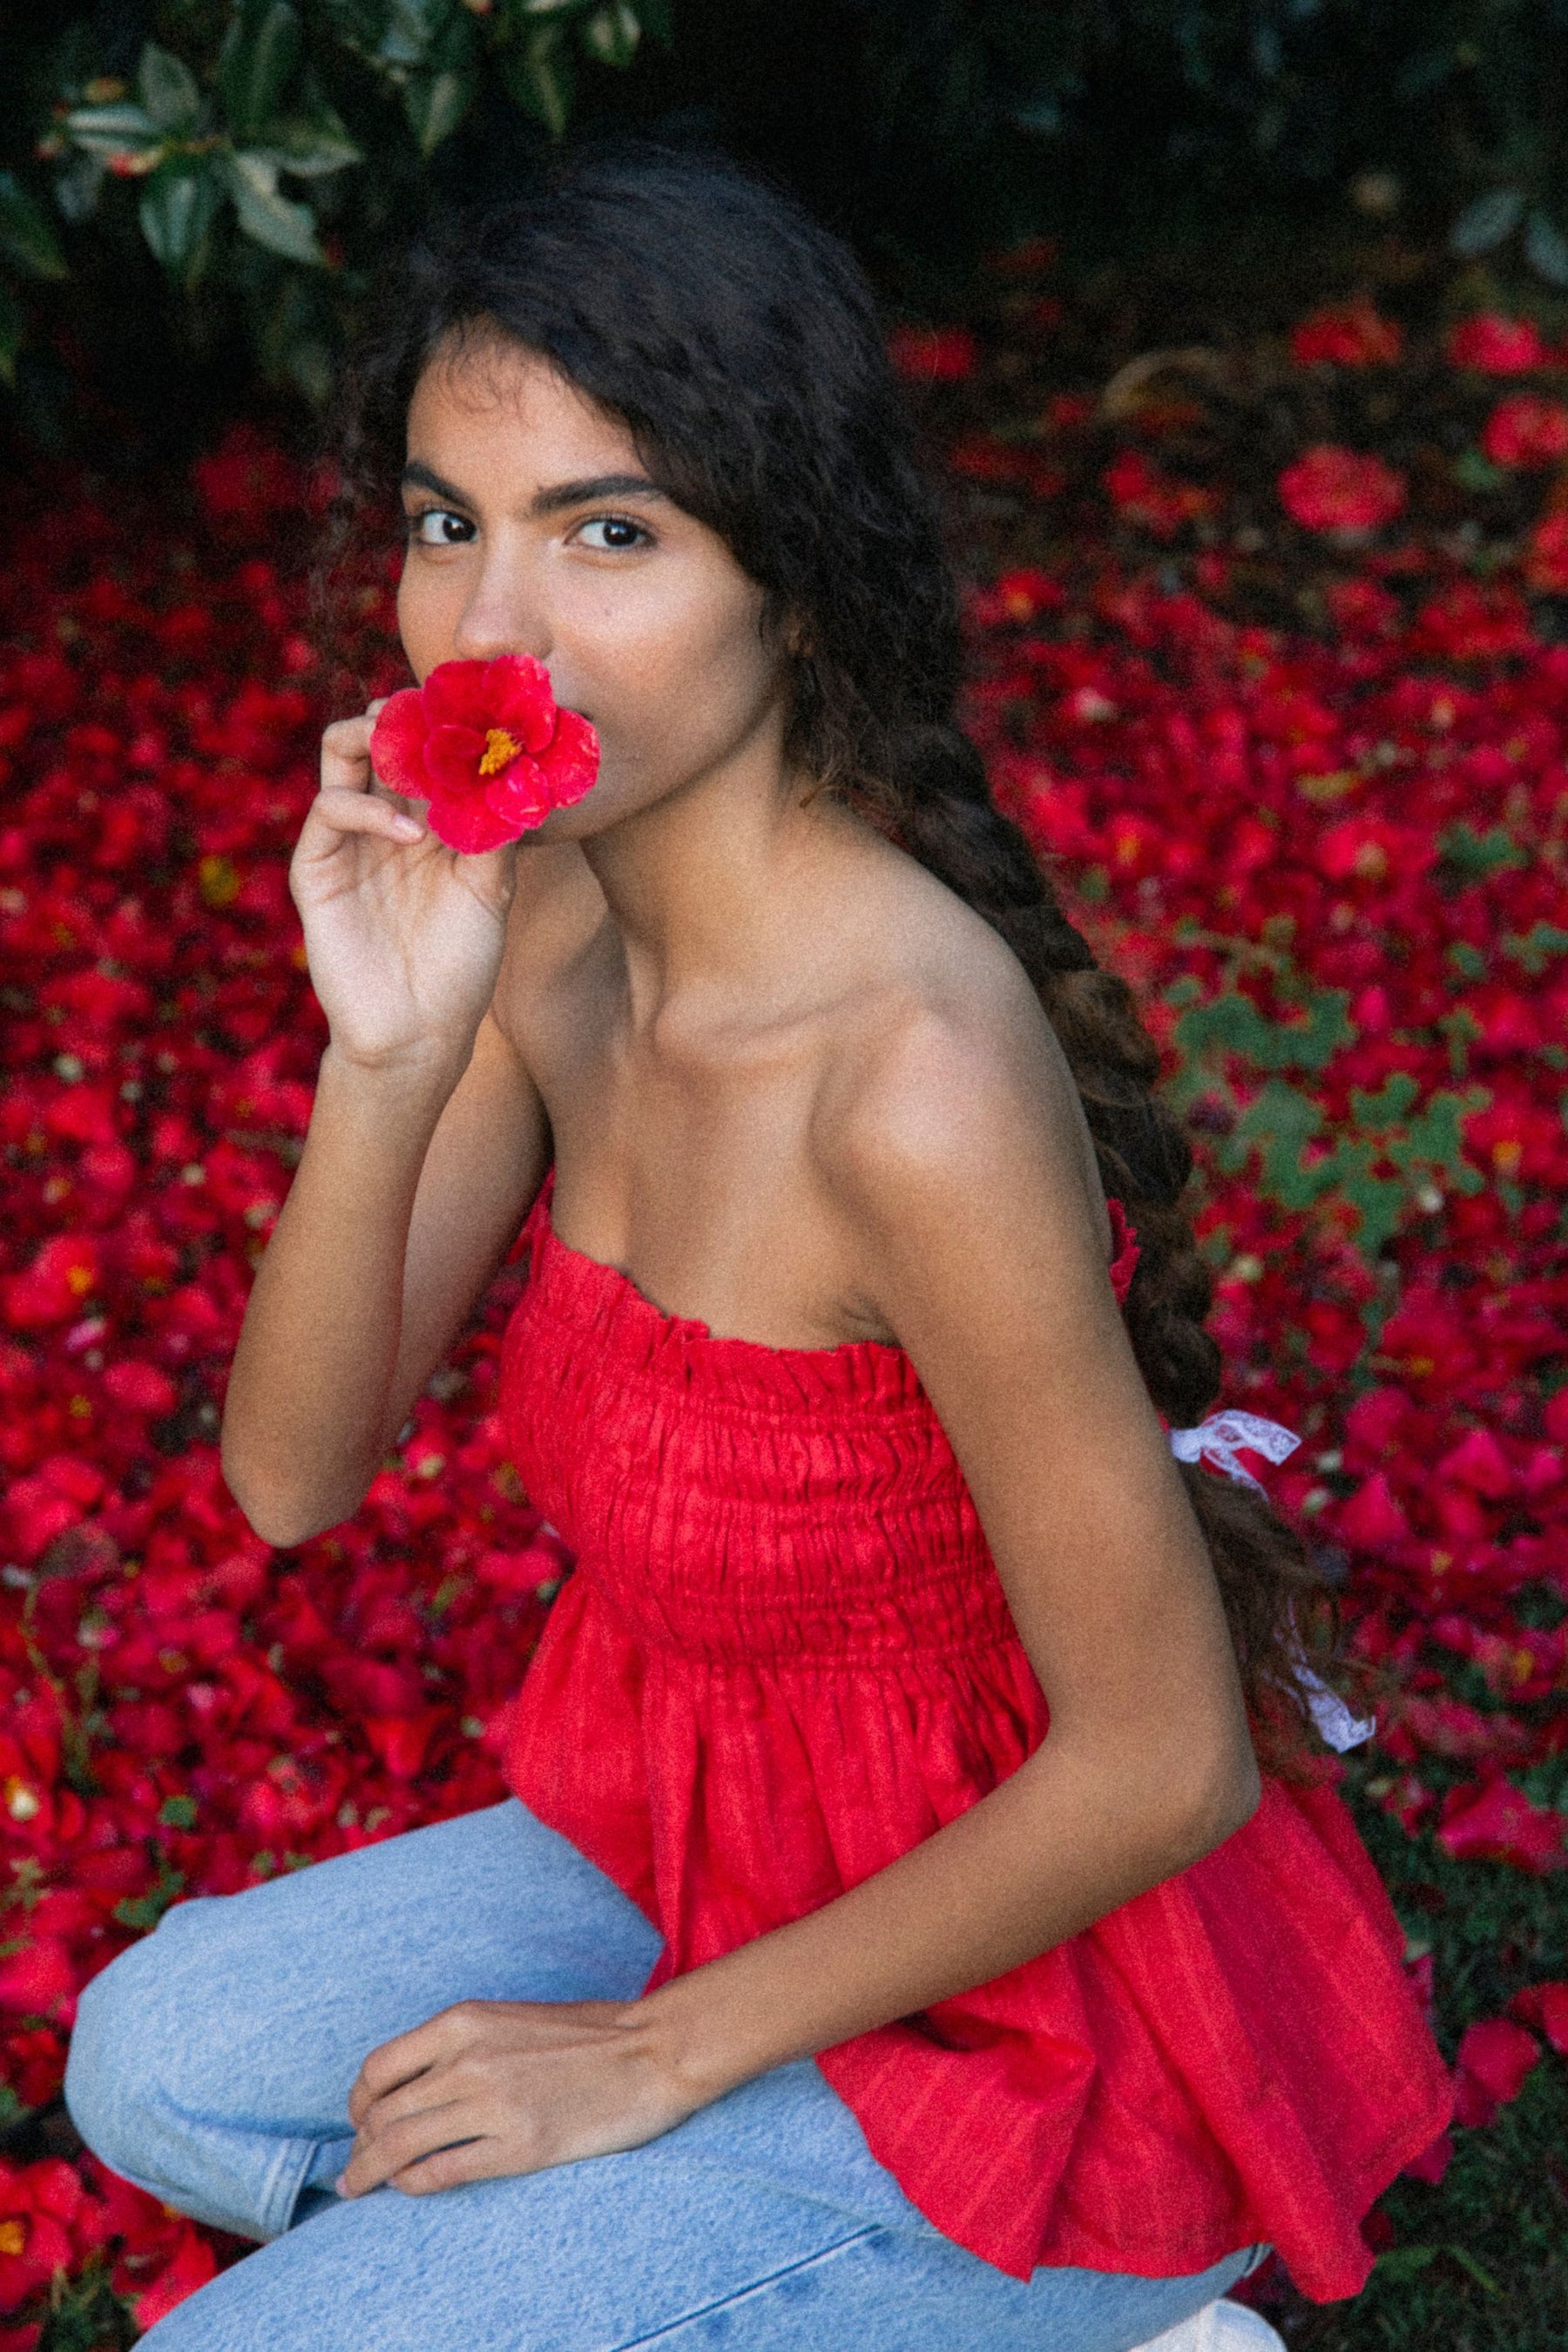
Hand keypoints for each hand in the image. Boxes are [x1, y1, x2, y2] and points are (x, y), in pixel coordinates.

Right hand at [290, 705, 517, 1074]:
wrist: (419, 1035)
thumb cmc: (460, 967)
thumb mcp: (493, 891)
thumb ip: (498, 830)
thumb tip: (516, 765)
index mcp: (428, 819)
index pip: (428, 747)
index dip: (446, 719)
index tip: (480, 701)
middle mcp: (386, 819)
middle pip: (382, 734)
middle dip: (409, 711)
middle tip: (440, 706)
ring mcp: (349, 840)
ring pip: (342, 751)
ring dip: (373, 731)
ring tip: (412, 742)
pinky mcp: (318, 869)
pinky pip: (329, 809)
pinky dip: (368, 808)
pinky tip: (409, 836)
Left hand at [337, 1998, 707, 2197]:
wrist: (651, 2051)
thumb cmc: (586, 2034)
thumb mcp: (509, 2019)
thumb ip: (459, 2046)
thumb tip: (410, 2086)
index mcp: (465, 2021)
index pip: (379, 2067)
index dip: (358, 2101)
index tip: (359, 2120)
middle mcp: (469, 2060)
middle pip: (383, 2114)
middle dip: (359, 2147)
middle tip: (354, 2169)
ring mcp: (493, 2105)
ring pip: (401, 2147)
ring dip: (371, 2173)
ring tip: (359, 2188)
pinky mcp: (519, 2147)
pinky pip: (442, 2173)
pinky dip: (414, 2185)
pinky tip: (412, 2188)